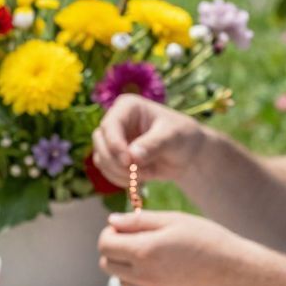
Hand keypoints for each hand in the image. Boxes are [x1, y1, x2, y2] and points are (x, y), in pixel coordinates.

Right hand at [92, 96, 210, 188]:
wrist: (186, 154)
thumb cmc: (181, 137)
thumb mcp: (172, 138)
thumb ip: (153, 145)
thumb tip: (132, 157)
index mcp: (127, 106)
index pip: (110, 125)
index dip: (114, 145)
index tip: (128, 162)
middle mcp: (116, 121)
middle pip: (99, 141)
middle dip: (116, 161)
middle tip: (136, 174)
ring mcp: (112, 139)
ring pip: (100, 158)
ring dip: (120, 173)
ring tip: (146, 174)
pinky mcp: (113, 156)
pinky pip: (106, 170)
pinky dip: (121, 179)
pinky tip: (140, 179)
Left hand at [99, 209, 252, 285]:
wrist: (234, 274)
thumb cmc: (207, 241)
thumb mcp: (174, 221)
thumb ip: (139, 221)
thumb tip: (112, 222)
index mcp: (144, 251)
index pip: (104, 244)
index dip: (110, 234)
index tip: (123, 230)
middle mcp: (143, 277)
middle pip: (107, 264)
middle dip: (115, 251)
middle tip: (136, 242)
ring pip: (121, 281)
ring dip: (128, 268)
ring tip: (154, 258)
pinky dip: (143, 283)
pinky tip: (166, 273)